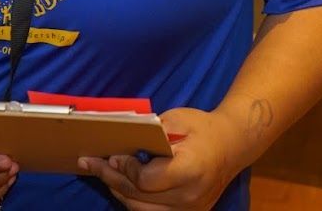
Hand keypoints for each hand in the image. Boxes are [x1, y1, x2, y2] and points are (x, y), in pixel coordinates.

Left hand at [77, 107, 240, 209]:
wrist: (232, 145)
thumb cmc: (203, 128)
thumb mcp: (176, 120)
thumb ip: (150, 134)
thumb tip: (121, 146)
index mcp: (190, 170)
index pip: (145, 180)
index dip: (125, 168)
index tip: (112, 155)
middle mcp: (190, 196)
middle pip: (139, 197)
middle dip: (110, 178)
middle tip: (90, 164)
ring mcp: (190, 209)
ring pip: (142, 210)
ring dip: (118, 192)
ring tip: (101, 174)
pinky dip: (134, 201)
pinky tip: (121, 185)